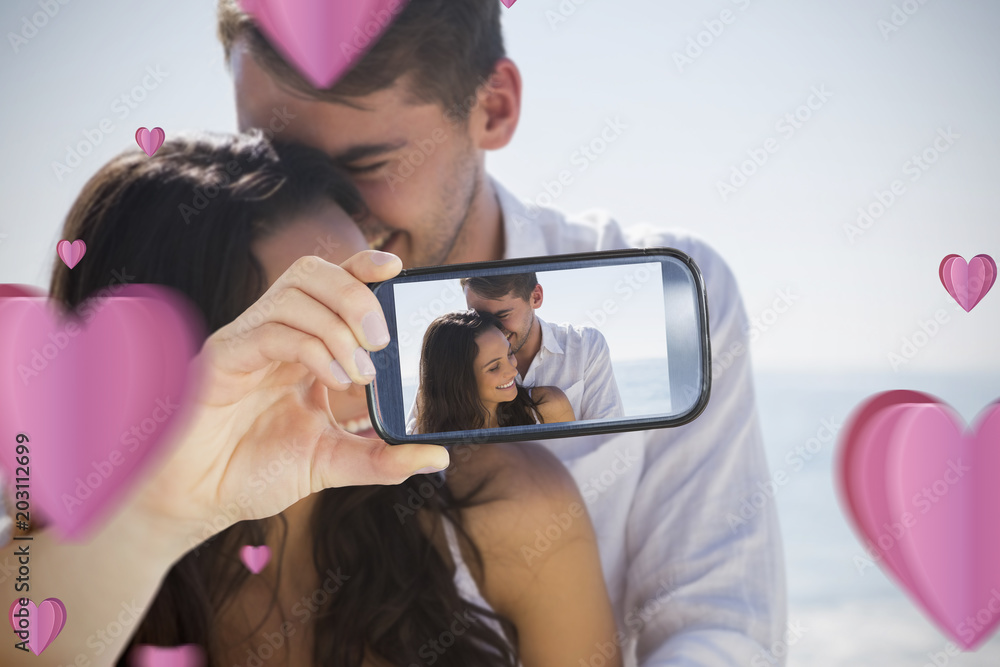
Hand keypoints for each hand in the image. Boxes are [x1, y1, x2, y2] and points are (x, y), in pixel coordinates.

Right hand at [123, 250, 448, 548]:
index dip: (363, 267)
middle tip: (382, 340)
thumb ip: (384, 458)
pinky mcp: (224, 358)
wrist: (195, 501)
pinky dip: (312, 347)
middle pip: (314, 272)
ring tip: (360, 371)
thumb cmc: (252, 473)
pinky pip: (271, 329)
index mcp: (301, 347)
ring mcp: (247, 342)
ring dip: (339, 324)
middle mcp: (275, 335)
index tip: (397, 269)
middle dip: (357, 294)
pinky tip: (333, 380)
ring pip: (295, 291)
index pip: (333, 284)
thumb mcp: (332, 463)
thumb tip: (438, 456)